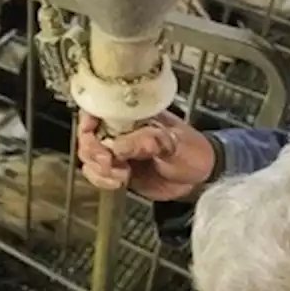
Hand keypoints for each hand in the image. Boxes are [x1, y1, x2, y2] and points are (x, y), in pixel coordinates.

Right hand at [77, 111, 214, 200]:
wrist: (200, 177)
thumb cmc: (193, 151)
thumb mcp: (173, 142)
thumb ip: (147, 142)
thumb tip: (116, 146)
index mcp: (134, 115)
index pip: (100, 108)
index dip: (89, 119)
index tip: (90, 132)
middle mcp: (121, 131)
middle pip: (88, 135)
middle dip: (93, 151)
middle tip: (108, 162)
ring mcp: (118, 151)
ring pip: (89, 157)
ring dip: (99, 169)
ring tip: (121, 175)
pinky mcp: (118, 170)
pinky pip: (98, 174)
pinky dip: (102, 180)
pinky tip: (120, 182)